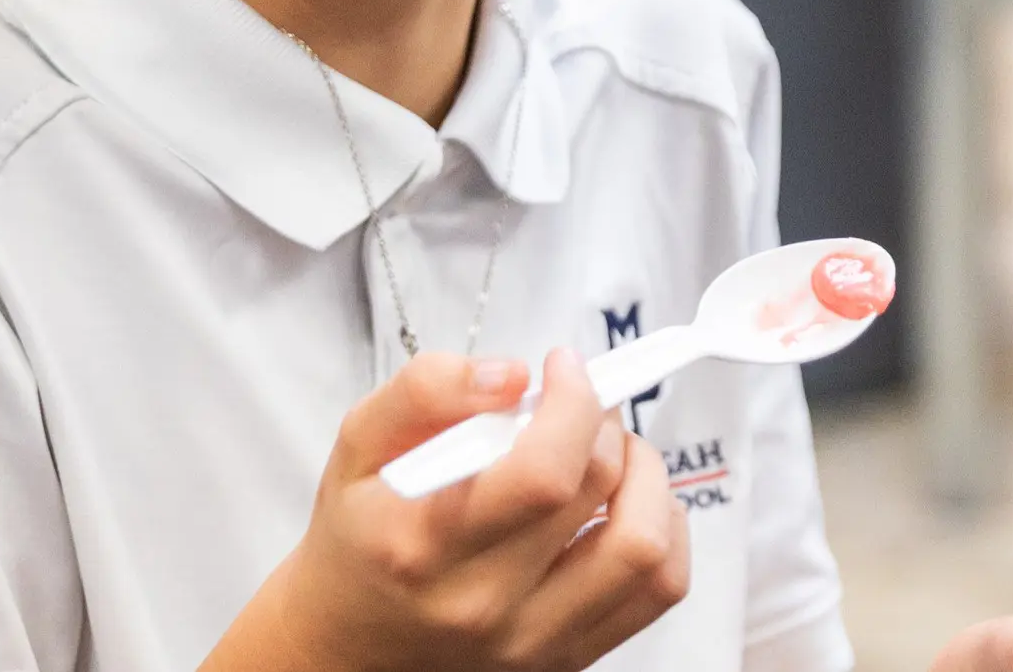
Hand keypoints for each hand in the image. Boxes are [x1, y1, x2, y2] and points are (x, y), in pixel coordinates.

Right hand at [207, 348, 691, 671]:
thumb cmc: (357, 539)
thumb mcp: (358, 446)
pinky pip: (656, 591)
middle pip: (597, 494)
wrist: (349, 643)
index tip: (561, 369)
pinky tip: (623, 503)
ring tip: (610, 452)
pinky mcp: (568, 655)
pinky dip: (663, 530)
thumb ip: (424, 392)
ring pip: (647, 550)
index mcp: (425, 542)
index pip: (542, 472)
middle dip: (604, 422)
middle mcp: (484, 601)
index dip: (573, 403)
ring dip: (647, 478)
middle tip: (576, 403)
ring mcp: (533, 639)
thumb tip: (511, 376)